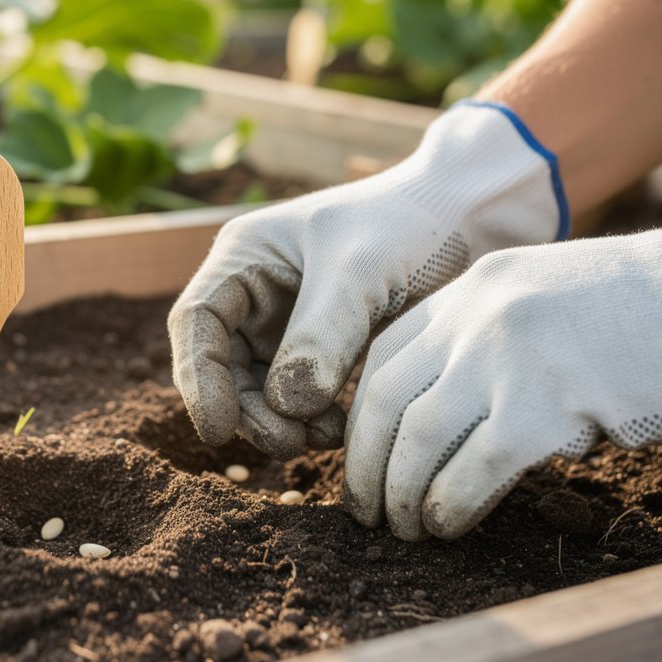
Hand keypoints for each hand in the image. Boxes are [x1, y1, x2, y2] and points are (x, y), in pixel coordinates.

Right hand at [169, 102, 565, 458]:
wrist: (465, 218)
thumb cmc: (407, 222)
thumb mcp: (360, 272)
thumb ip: (321, 335)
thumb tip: (285, 406)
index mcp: (244, 256)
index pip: (196, 321)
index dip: (198, 378)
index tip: (218, 430)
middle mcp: (253, 292)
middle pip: (222, 365)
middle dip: (249, 410)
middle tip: (288, 443)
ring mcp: (283, 323)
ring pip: (258, 389)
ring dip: (281, 421)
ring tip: (328, 437)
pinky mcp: (317, 349)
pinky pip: (297, 396)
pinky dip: (311, 419)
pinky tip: (344, 428)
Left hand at [345, 186, 661, 539]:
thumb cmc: (645, 313)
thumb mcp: (543, 297)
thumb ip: (486, 340)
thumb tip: (442, 416)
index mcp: (472, 288)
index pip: (383, 358)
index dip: (363, 419)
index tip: (362, 459)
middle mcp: (477, 316)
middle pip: (385, 401)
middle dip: (366, 465)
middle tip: (367, 510)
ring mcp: (508, 358)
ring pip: (417, 439)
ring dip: (401, 494)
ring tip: (405, 528)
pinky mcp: (547, 406)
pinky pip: (472, 470)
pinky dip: (450, 506)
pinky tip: (448, 527)